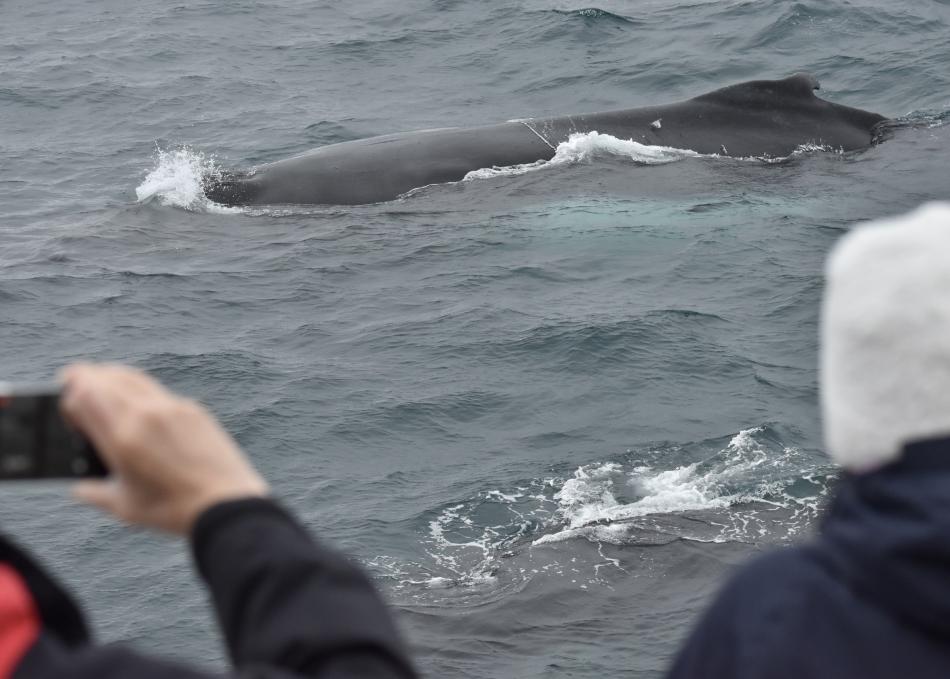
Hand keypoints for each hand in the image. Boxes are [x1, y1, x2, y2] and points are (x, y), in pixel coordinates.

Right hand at [61, 363, 268, 535]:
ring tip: (102, 389)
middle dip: (85, 380)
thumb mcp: (125, 506)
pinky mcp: (193, 409)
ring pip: (132, 377)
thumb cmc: (173, 509)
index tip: (67, 409)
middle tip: (74, 388)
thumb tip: (79, 488)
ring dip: (111, 379)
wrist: (226, 503)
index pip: (84, 393)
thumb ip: (94, 493)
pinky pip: (157, 390)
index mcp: (122, 437)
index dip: (68, 395)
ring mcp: (172, 408)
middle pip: (104, 376)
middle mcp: (146, 414)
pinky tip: (137, 406)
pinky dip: (139, 391)